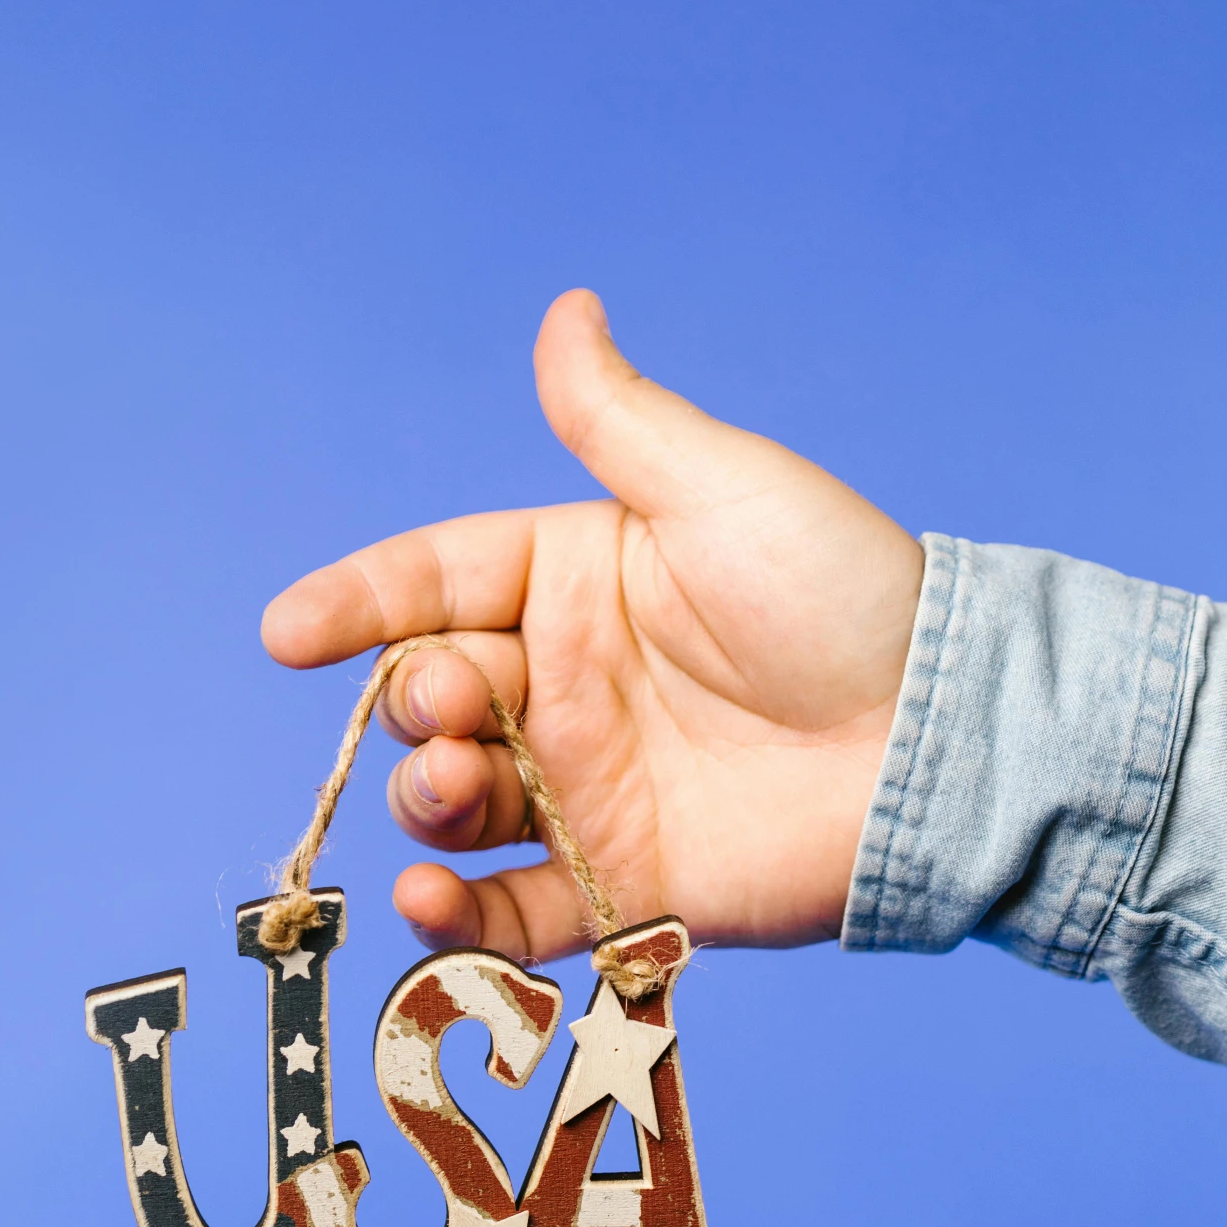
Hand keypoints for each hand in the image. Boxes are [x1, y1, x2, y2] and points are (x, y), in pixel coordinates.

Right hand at [261, 291, 923, 961]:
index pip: (435, 584)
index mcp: (574, 584)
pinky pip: (511, 914)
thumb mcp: (724, 491)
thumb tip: (564, 307)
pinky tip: (431, 903)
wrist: (938, 743)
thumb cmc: (844, 598)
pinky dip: (456, 919)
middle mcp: (565, 690)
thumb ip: (619, 422)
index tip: (288, 632)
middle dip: (414, 708)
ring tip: (453, 792)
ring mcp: (586, 793)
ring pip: (454, 805)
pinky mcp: (621, 887)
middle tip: (454, 715)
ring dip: (423, 800)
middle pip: (432, 698)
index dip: (357, 604)